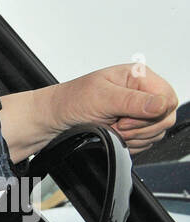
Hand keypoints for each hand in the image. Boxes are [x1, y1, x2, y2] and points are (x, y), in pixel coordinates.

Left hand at [0, 63, 178, 161]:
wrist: (53, 120)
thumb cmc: (71, 102)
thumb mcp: (101, 98)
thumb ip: (133, 101)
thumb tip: (161, 104)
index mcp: (139, 77)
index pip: (168, 99)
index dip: (151, 114)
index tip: (124, 119)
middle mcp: (142, 93)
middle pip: (165, 119)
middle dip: (138, 128)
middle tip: (114, 125)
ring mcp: (139, 112)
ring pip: (156, 133)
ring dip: (131, 137)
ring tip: (110, 128)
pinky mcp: (133, 129)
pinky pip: (145, 143)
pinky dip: (128, 144)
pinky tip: (111, 135)